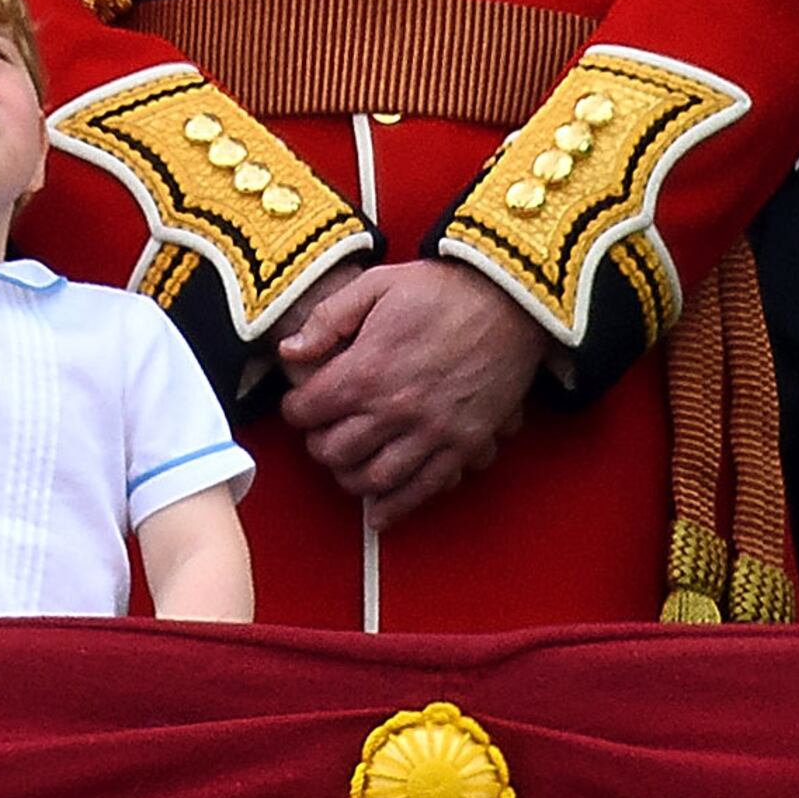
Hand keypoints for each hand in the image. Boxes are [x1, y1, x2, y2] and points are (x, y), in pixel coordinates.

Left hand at [276, 260, 549, 530]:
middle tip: (324, 434)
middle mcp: (394, 410)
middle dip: (320, 445)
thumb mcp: (376, 285)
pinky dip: (397, 507)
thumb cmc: (441, 290)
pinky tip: (380, 513)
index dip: (296, 409)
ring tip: (349, 466)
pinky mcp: (464, 444)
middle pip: (335, 452)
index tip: (301, 405)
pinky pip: (425, 489)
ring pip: (374, 479)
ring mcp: (431, 432)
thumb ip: (328, 319)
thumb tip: (289, 350)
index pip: (308, 411)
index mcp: (366, 370)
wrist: (509, 300)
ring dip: (352, 478)